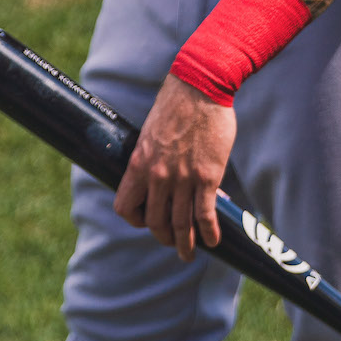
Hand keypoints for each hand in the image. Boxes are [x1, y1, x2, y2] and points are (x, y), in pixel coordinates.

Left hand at [113, 74, 236, 262]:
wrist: (200, 87)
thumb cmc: (176, 104)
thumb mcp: (151, 133)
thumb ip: (152, 157)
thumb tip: (158, 173)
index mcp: (138, 164)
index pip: (126, 207)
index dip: (136, 219)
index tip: (147, 221)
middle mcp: (158, 176)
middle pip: (156, 222)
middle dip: (164, 238)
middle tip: (174, 244)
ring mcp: (183, 179)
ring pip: (181, 224)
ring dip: (187, 244)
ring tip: (191, 253)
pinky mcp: (207, 177)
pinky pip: (205, 214)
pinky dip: (209, 232)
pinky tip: (214, 240)